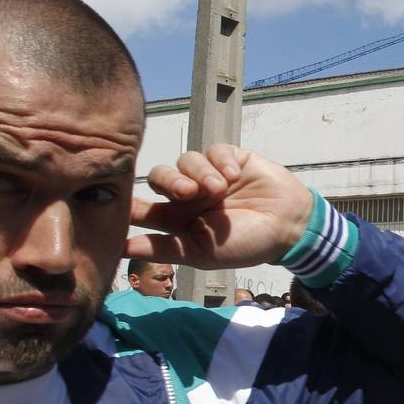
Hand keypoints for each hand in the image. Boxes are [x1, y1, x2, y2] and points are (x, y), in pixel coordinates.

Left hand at [127, 144, 313, 268]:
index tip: (114, 200)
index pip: (144, 208)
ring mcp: (210, 174)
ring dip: (201, 173)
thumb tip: (120, 248)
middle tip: (187, 192)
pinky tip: (235, 177)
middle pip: (161, 176)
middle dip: (170, 181)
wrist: (290, 227)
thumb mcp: (201, 253)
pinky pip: (215, 150)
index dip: (128, 204)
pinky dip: (222, 162)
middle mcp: (190, 195)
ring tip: (220, 189)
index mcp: (178, 219)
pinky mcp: (231, 158)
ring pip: (186, 160)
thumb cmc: (246, 245)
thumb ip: (163, 248)